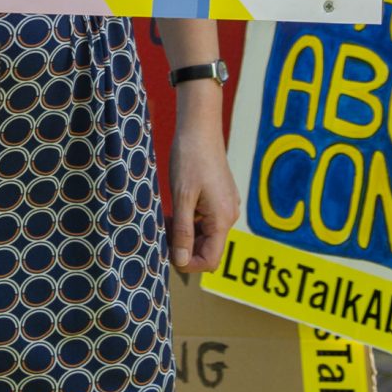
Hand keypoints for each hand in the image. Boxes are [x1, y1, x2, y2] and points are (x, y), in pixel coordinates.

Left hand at [167, 101, 240, 273]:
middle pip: (208, 248)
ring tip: (165, 219)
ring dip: (185, 234)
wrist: (199, 128)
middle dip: (184, 247)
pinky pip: (206, 220)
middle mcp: (229, 215)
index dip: (189, 264)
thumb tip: (182, 261)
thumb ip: (183, 231)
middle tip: (161, 233)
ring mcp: (226, 206)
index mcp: (223, 219)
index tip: (166, 254)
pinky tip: (174, 210)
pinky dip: (189, 221)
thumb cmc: (189, 159)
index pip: (210, 260)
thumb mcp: (182, 197)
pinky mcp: (220, 198)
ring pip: (205, 234)